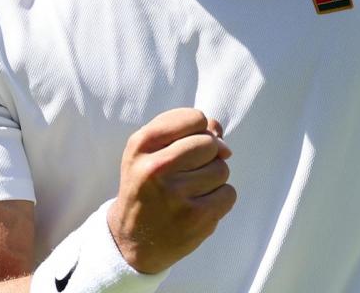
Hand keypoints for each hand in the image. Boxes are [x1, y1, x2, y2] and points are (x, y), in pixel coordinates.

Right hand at [107, 107, 236, 273]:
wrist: (131, 239)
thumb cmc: (146, 186)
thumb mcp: (148, 151)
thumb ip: (181, 130)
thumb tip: (218, 129)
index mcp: (141, 145)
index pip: (194, 119)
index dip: (200, 129)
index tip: (191, 141)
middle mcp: (156, 167)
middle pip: (210, 144)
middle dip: (209, 154)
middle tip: (191, 170)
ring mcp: (176, 194)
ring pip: (221, 169)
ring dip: (214, 178)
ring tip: (191, 189)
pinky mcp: (195, 218)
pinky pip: (228, 193)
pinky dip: (220, 198)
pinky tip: (199, 205)